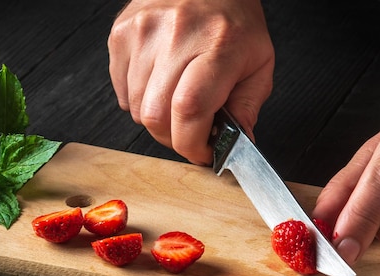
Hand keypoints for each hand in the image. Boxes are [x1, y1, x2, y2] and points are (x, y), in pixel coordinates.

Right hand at [107, 0, 274, 164]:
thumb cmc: (233, 21)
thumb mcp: (259, 64)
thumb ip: (248, 108)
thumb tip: (237, 147)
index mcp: (217, 44)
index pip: (190, 109)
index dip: (191, 144)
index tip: (202, 152)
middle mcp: (176, 35)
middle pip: (156, 116)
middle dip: (173, 138)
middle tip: (189, 131)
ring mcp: (142, 33)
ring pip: (136, 109)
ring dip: (156, 118)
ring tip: (175, 100)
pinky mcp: (121, 34)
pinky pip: (121, 92)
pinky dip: (138, 100)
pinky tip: (158, 84)